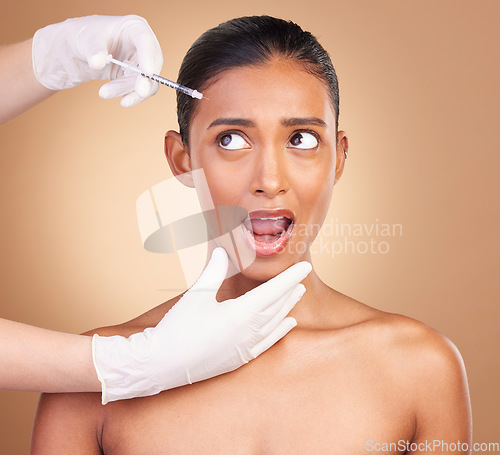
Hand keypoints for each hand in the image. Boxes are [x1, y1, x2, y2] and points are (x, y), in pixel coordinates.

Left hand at [32, 15, 162, 106]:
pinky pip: (142, 91)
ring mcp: (143, 62)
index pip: (146, 41)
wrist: (81, 51)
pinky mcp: (138, 78)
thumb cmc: (86, 37)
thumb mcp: (86, 40)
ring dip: (128, 91)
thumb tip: (97, 63)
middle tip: (132, 94)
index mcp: (134, 27)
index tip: (147, 73)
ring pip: (146, 82)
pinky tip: (123, 101)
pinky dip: (132, 97)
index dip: (148, 57)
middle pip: (150, 65)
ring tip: (104, 92)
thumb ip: (93, 50)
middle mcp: (144, 45)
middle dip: (140, 82)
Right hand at [92, 247, 311, 403]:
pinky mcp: (241, 358)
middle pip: (277, 306)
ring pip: (275, 323)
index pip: (273, 291)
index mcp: (239, 314)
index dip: (290, 278)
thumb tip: (221, 251)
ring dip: (288, 307)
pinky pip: (269, 342)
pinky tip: (290, 324)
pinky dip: (281, 331)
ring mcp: (246, 347)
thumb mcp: (197, 295)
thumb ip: (213, 271)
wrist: (162, 365)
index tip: (305, 267)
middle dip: (291, 290)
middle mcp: (248, 332)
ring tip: (298, 294)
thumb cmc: (178, 328)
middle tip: (301, 276)